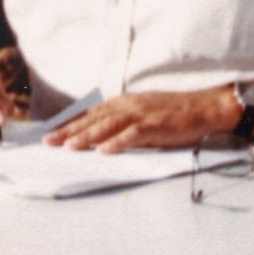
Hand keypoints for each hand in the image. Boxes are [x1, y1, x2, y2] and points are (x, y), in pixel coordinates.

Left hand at [45, 89, 231, 152]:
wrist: (205, 107)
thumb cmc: (174, 113)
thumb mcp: (143, 113)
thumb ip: (123, 122)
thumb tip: (99, 137)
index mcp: (124, 102)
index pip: (91, 114)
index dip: (70, 124)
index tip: (51, 134)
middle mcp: (129, 105)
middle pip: (94, 119)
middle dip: (70, 131)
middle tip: (49, 142)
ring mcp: (142, 114)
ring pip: (109, 125)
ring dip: (88, 137)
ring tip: (70, 147)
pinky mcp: (156, 125)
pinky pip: (133, 134)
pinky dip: (118, 142)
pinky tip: (104, 152)